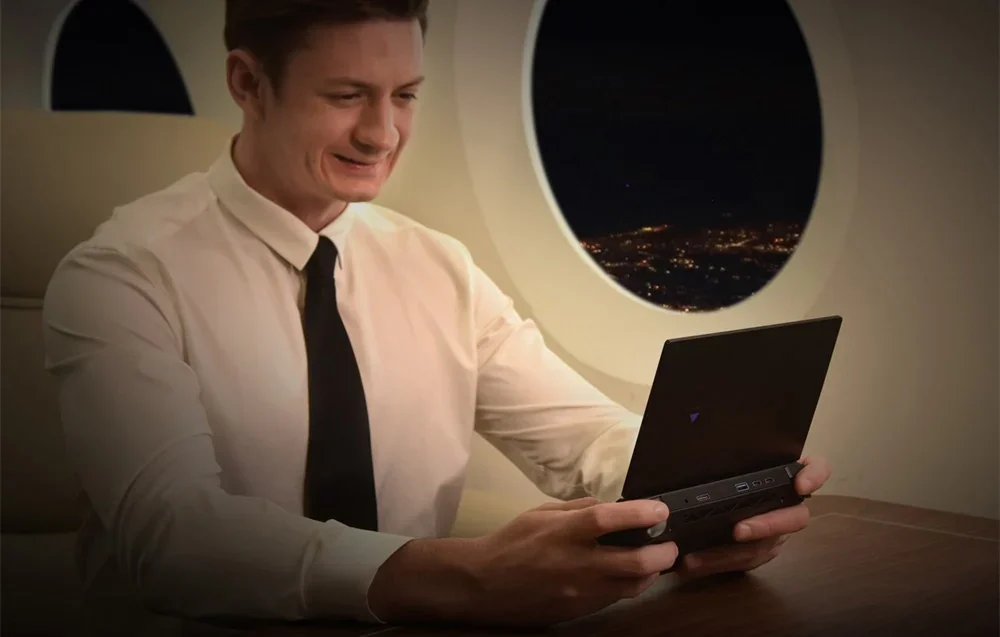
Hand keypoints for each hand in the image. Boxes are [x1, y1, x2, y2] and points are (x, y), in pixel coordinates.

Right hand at [464, 497, 677, 624]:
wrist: (485, 585)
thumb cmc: (513, 542)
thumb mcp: (542, 513)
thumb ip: (579, 508)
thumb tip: (614, 506)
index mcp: (563, 533)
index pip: (607, 519)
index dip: (640, 512)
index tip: (660, 509)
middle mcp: (575, 564)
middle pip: (633, 561)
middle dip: (663, 552)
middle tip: (669, 543)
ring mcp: (580, 592)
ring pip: (633, 586)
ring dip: (652, 572)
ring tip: (656, 560)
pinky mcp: (580, 611)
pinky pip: (616, 598)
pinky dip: (631, 585)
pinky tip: (630, 574)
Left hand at [673, 455, 831, 579]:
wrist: (712, 495)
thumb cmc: (726, 469)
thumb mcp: (732, 463)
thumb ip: (734, 461)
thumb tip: (703, 448)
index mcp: (785, 475)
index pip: (815, 468)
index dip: (814, 476)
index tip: (801, 484)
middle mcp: (788, 505)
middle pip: (795, 517)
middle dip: (767, 525)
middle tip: (738, 530)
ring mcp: (778, 531)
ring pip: (766, 546)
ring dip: (733, 553)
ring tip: (701, 556)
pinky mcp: (761, 550)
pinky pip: (746, 561)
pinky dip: (719, 563)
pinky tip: (695, 563)